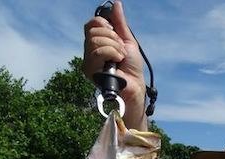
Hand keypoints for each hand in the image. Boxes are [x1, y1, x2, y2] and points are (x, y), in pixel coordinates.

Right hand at [83, 1, 146, 129]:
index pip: (91, 24)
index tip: (115, 33)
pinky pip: (98, 52)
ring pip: (95, 41)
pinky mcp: (89, 70)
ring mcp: (88, 61)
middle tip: (121, 49)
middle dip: (112, 37)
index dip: (103, 24)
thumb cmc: (132, 67)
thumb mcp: (127, 40)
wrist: (135, 84)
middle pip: (93, 31)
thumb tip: (116, 4)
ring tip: (120, 57)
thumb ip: (120, 23)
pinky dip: (112, 53)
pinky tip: (117, 62)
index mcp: (97, 43)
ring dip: (114, 46)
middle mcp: (89, 52)